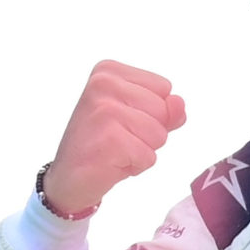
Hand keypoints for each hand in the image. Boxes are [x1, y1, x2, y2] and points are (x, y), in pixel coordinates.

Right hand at [40, 61, 187, 214]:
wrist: (69, 178)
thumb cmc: (105, 144)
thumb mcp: (139, 119)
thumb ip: (165, 109)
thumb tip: (179, 103)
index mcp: (109, 71)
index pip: (164, 88)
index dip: (153, 113)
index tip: (123, 122)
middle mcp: (103, 84)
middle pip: (164, 109)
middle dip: (150, 133)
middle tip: (119, 139)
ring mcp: (104, 110)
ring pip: (159, 134)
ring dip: (143, 150)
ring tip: (116, 150)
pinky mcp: (109, 138)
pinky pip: (149, 156)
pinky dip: (136, 166)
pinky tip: (112, 162)